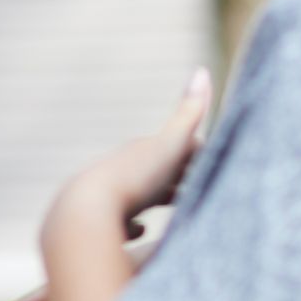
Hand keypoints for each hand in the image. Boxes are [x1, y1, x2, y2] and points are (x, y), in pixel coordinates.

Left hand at [51, 67, 211, 235]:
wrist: (83, 214)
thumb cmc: (132, 177)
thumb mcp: (168, 146)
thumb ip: (189, 114)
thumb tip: (202, 69)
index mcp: (140, 153)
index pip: (175, 149)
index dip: (197, 152)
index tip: (217, 156)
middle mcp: (122, 172)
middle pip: (157, 173)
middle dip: (179, 177)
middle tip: (201, 183)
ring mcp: (110, 200)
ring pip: (138, 196)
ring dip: (155, 198)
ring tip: (176, 206)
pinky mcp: (101, 226)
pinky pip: (120, 223)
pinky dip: (132, 226)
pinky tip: (140, 231)